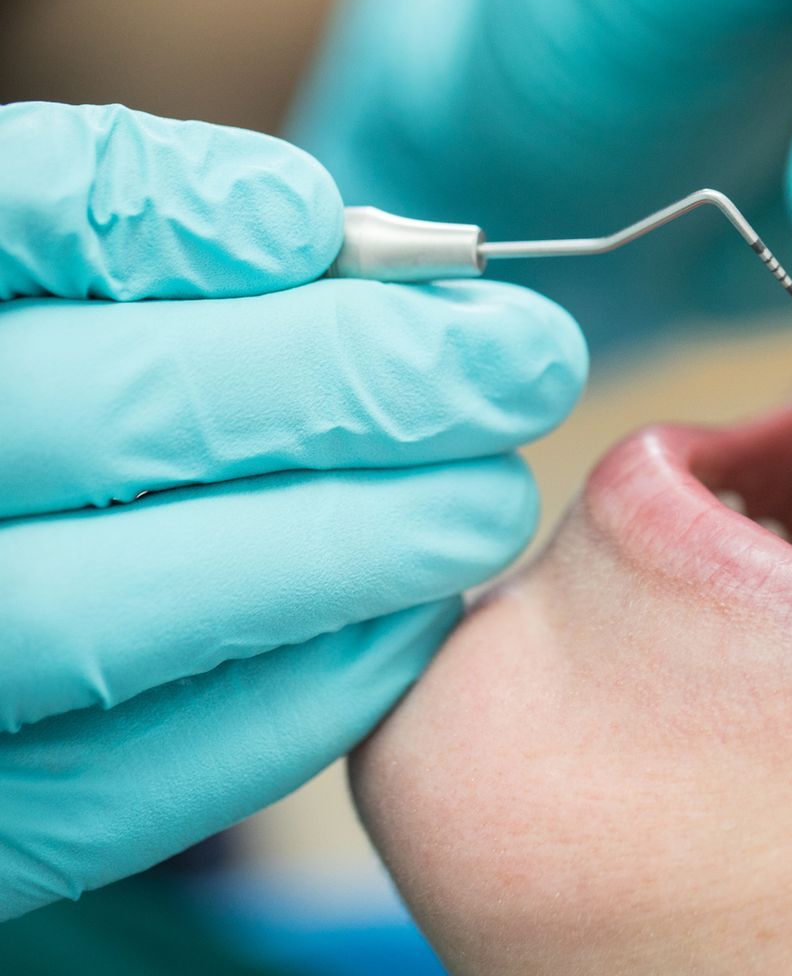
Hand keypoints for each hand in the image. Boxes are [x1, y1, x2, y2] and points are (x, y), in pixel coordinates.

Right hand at [0, 103, 584, 918]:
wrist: (23, 564)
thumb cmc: (78, 405)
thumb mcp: (79, 298)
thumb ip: (158, 251)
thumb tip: (323, 240)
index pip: (14, 223)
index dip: (168, 219)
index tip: (319, 222)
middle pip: (97, 423)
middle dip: (345, 387)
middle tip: (526, 366)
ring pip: (99, 616)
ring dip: (339, 550)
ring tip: (490, 505)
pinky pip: (116, 786)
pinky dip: (287, 697)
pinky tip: (412, 624)